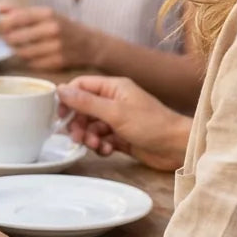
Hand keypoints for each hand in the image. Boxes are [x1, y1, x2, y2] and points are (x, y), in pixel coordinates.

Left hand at [0, 6, 97, 69]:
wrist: (90, 44)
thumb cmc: (62, 26)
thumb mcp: (45, 13)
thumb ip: (20, 10)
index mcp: (47, 13)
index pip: (17, 18)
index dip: (2, 24)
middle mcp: (52, 29)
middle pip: (15, 37)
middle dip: (7, 39)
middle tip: (6, 39)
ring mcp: (55, 47)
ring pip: (22, 52)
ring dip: (17, 51)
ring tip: (18, 47)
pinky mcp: (57, 63)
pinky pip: (32, 64)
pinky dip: (28, 61)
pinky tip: (32, 55)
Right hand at [58, 75, 190, 171]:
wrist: (177, 147)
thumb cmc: (150, 124)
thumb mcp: (114, 112)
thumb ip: (86, 102)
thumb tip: (60, 89)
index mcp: (114, 87)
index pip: (82, 86)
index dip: (68, 99)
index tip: (60, 115)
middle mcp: (114, 101)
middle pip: (84, 108)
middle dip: (78, 123)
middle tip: (77, 137)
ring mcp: (118, 119)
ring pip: (92, 126)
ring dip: (89, 136)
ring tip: (96, 146)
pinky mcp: (122, 137)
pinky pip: (102, 139)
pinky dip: (101, 145)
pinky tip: (107, 150)